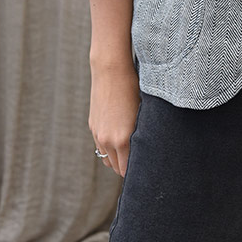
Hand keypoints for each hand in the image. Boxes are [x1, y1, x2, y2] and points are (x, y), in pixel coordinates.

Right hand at [89, 62, 140, 177]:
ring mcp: (98, 133)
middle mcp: (108, 140)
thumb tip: (149, 147)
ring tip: (130, 154)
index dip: (137, 171)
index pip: (127, 170)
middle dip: (127, 168)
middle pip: (116, 168)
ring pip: (106, 159)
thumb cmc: (133, 88)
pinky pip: (100, 146)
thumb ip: (142, 134)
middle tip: (140, 163)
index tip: (146, 168)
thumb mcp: (142, 113)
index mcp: (122, 139)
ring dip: (117, 160)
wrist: (111, 71)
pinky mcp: (93, 126)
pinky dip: (109, 149)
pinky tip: (119, 140)